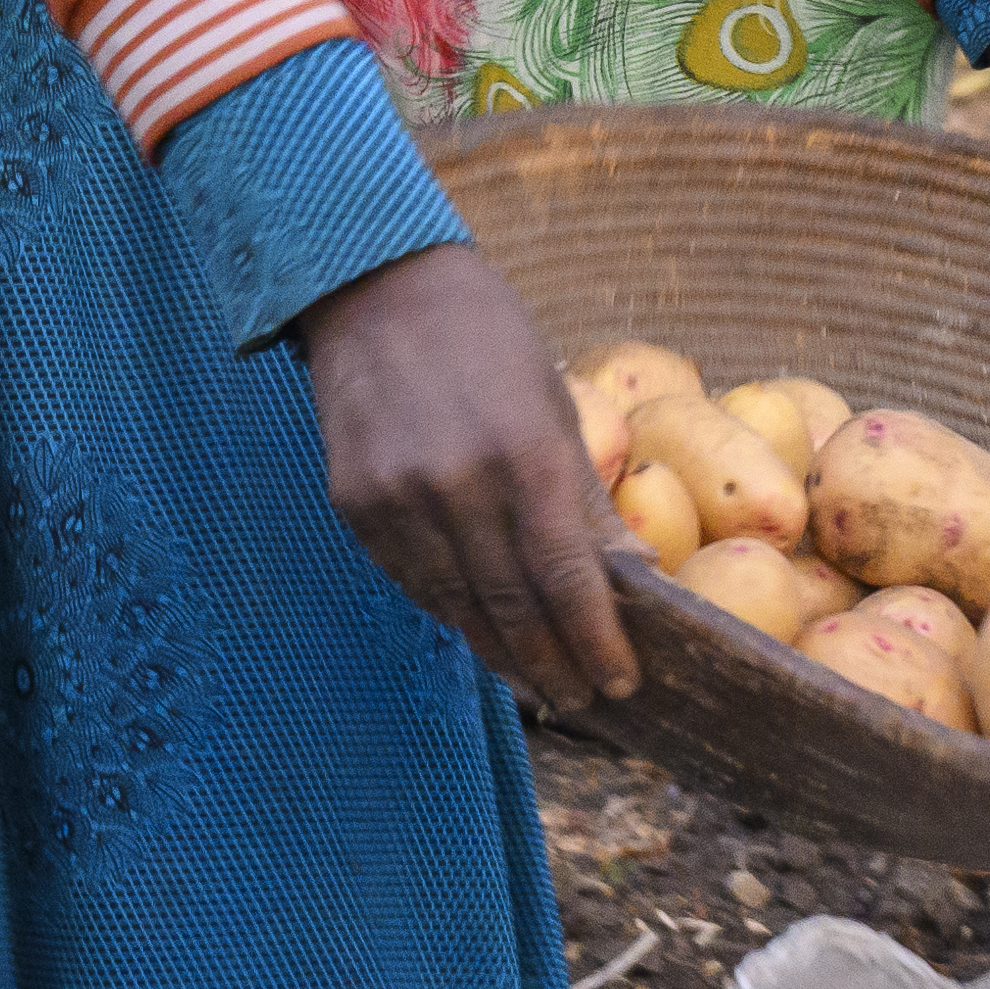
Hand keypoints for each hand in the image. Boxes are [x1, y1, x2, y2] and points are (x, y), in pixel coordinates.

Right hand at [292, 239, 636, 702]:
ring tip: (535, 679)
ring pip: (456, 605)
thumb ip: (585, 500)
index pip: (567, 579)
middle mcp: (461, 485)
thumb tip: (633, 577)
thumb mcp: (554, 409)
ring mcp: (400, 499)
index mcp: (526, 456)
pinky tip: (475, 626)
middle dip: (553, 663)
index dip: (596, 641)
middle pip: (513, 606)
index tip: (620, 683)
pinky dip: (448, 609)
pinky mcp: (355, 504)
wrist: (379, 290)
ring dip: (500, 651)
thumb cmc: (488, 343)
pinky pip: (409, 579)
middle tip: (581, 698)